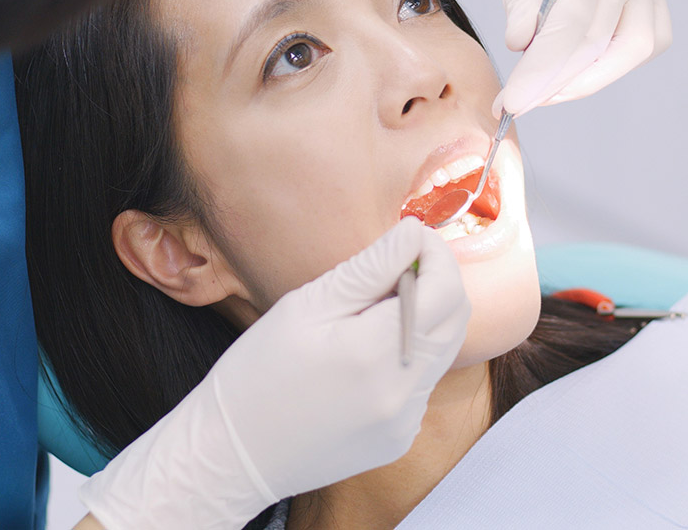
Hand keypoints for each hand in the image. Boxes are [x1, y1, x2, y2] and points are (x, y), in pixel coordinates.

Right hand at [79, 217, 468, 529]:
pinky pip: (421, 384)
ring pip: (442, 350)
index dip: (436, 253)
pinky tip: (361, 357)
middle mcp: (402, 392)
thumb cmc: (256, 373)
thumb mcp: (305, 306)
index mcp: (374, 352)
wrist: (231, 455)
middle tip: (398, 264)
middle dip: (438, 280)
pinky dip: (406, 357)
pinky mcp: (399, 438)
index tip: (411, 238)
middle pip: (456, 319)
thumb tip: (414, 232)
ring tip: (371, 310)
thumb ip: (368, 269)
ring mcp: (405, 421)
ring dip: (422, 318)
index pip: (444, 288)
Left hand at [420, 0, 671, 116]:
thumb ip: (520, 0)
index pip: (576, 22)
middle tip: (520, 102)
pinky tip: (569, 70)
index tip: (514, 102)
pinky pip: (640, 39)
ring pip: (636, 46)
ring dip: (589, 77)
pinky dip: (606, 62)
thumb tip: (524, 47)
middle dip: (565, 82)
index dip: (545, 69)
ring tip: (542, 90)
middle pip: (614, 40)